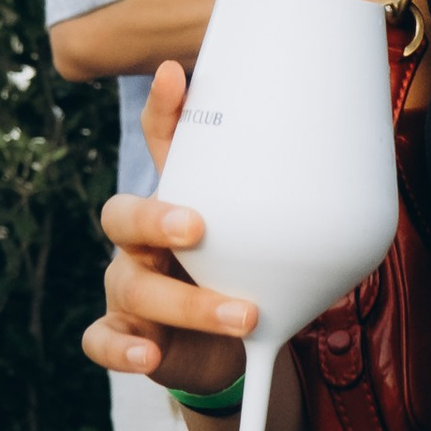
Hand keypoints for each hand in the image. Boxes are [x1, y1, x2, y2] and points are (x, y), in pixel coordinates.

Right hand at [79, 61, 259, 391]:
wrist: (228, 344)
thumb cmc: (241, 271)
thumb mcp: (257, 228)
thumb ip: (278, 188)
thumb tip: (328, 127)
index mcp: (172, 199)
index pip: (157, 144)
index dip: (162, 110)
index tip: (177, 75)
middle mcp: (138, 239)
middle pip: (123, 215)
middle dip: (156, 218)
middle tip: (197, 227)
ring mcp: (127, 288)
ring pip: (130, 286)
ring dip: (186, 302)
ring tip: (243, 315)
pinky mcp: (126, 335)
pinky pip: (102, 341)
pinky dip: (122, 350)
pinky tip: (152, 354)